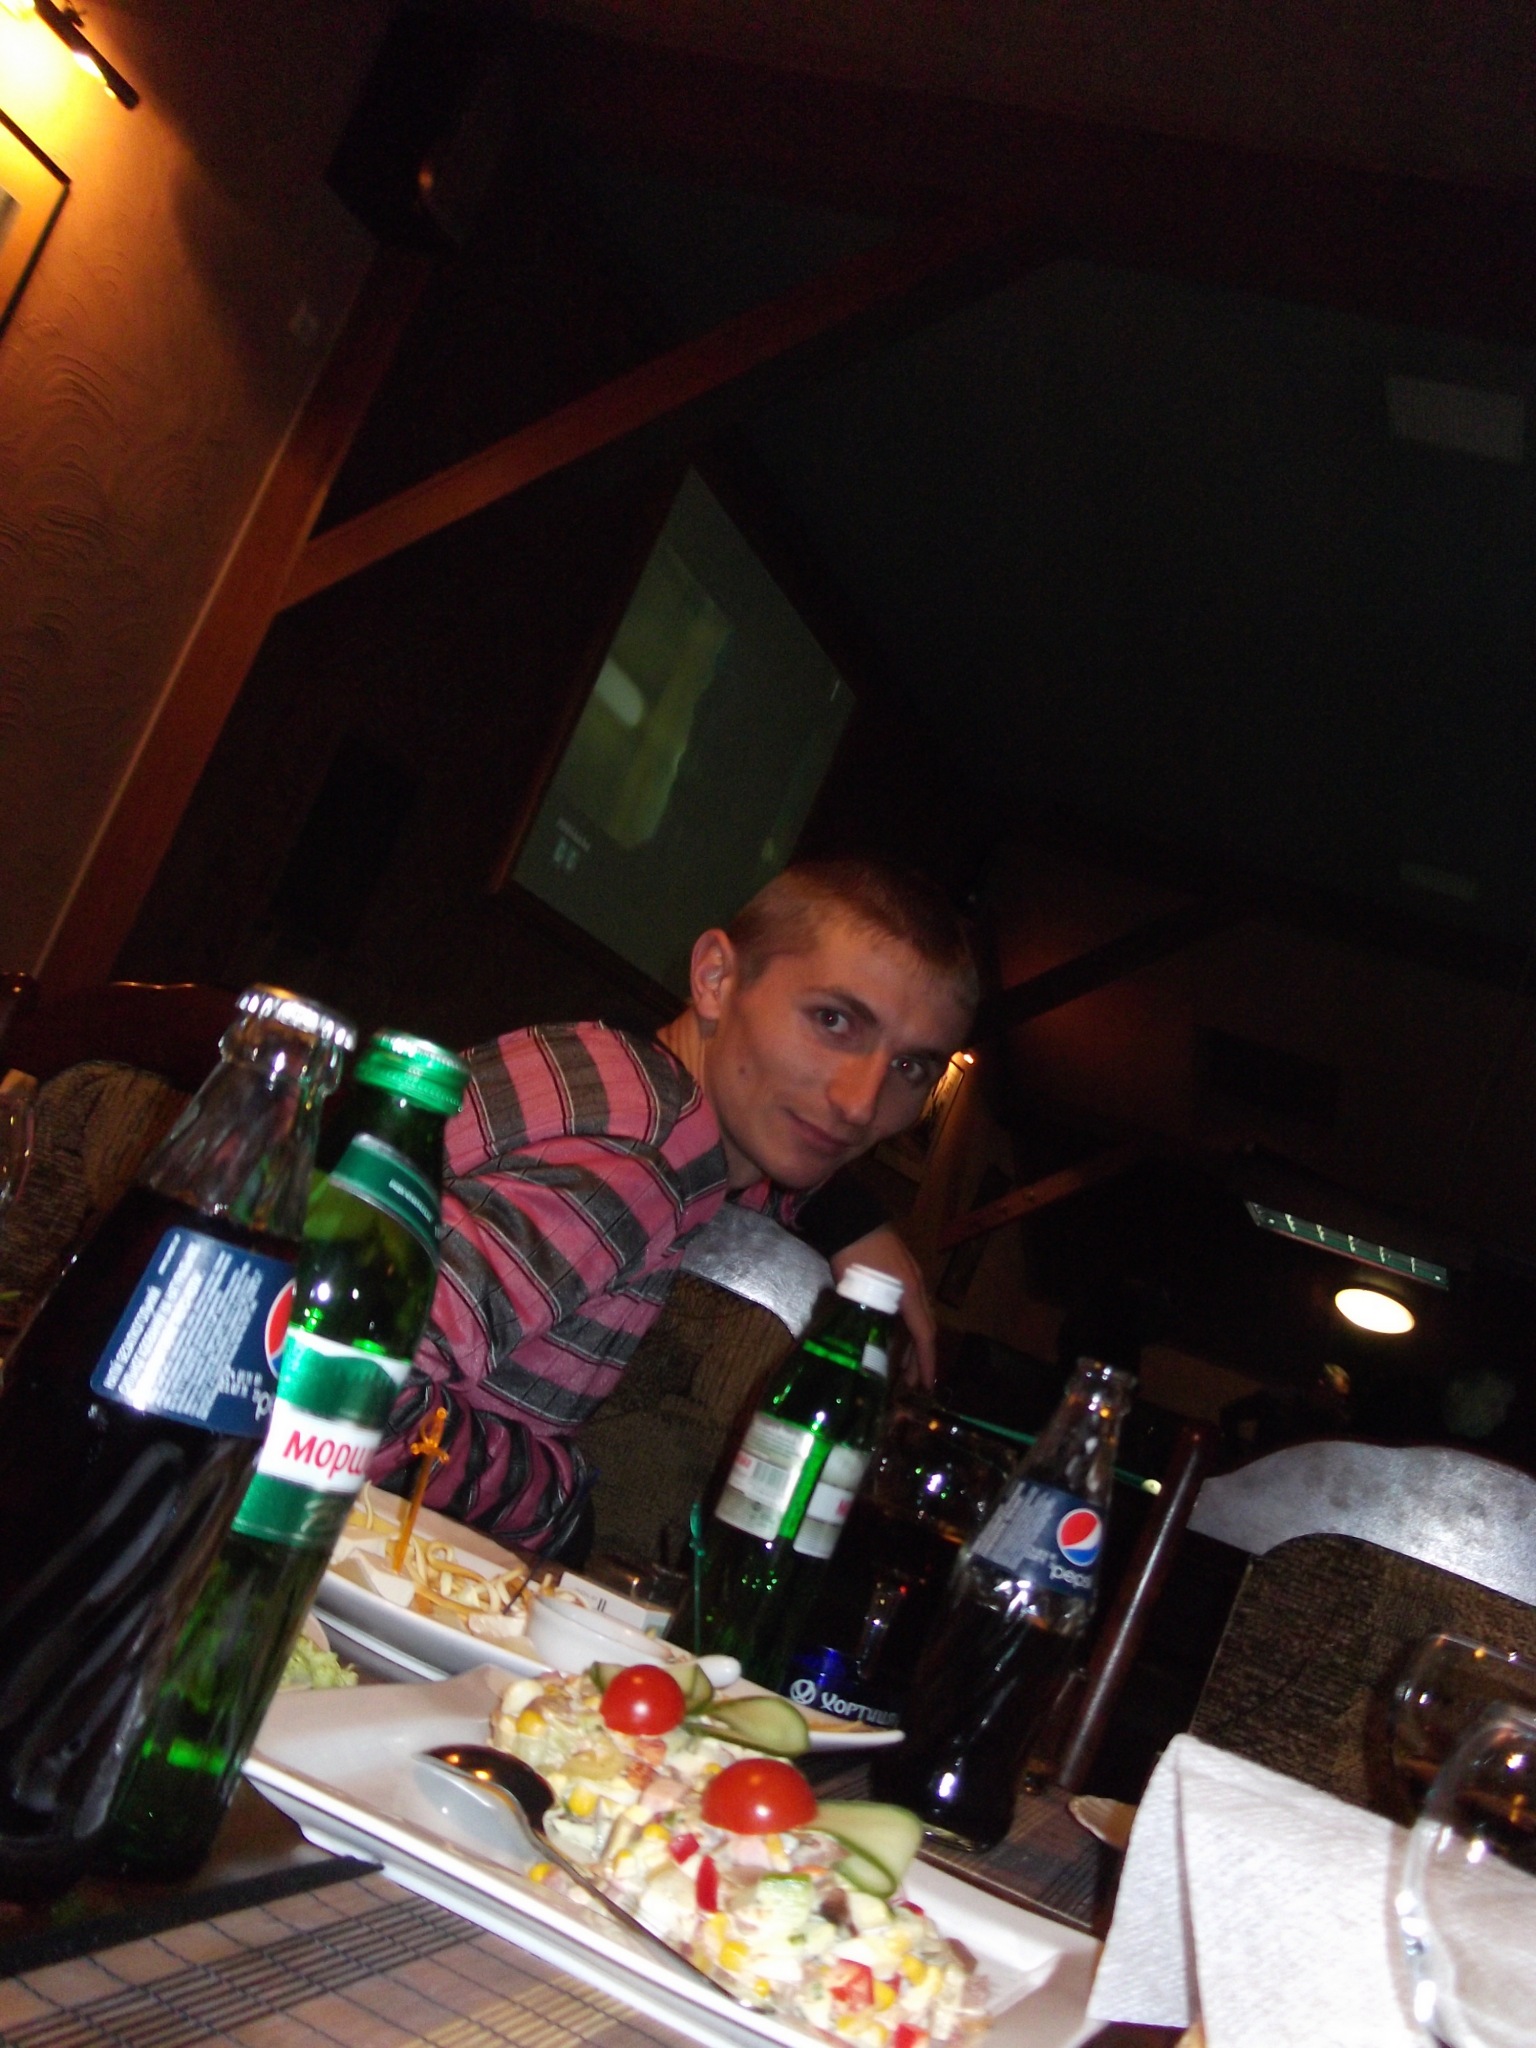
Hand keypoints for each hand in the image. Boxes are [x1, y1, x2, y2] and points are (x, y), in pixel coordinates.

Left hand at [829, 1226, 935, 1385]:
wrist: (850, 1217)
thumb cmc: (854, 1255)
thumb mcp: (859, 1289)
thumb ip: (868, 1314)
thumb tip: (867, 1343)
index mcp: (910, 1292)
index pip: (924, 1334)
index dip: (926, 1362)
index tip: (925, 1385)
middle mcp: (916, 1286)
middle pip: (924, 1328)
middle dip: (920, 1357)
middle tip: (910, 1382)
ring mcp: (909, 1277)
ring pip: (917, 1317)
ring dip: (912, 1342)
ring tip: (901, 1364)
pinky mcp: (899, 1272)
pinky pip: (909, 1307)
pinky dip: (905, 1326)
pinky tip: (892, 1333)